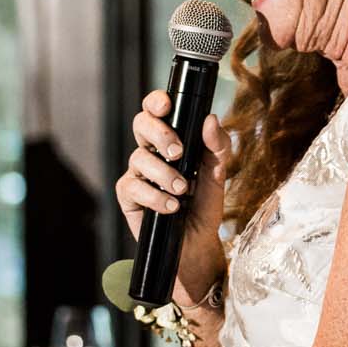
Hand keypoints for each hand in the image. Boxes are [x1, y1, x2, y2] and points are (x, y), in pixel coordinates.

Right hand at [114, 90, 229, 296]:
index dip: (156, 102)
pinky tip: (171, 207)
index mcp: (172, 140)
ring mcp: (138, 174)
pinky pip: (133, 187)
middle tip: (178, 152)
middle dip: (159, 133)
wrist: (197, 244)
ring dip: (164, 173)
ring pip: (139, 158)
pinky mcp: (129, 197)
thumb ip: (217, 147)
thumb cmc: (205, 206)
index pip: (158, 111)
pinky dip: (154, 196)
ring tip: (183, 190)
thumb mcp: (218, 175)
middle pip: (141, 124)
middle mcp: (151, 153)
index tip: (166, 104)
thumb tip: (210, 120)